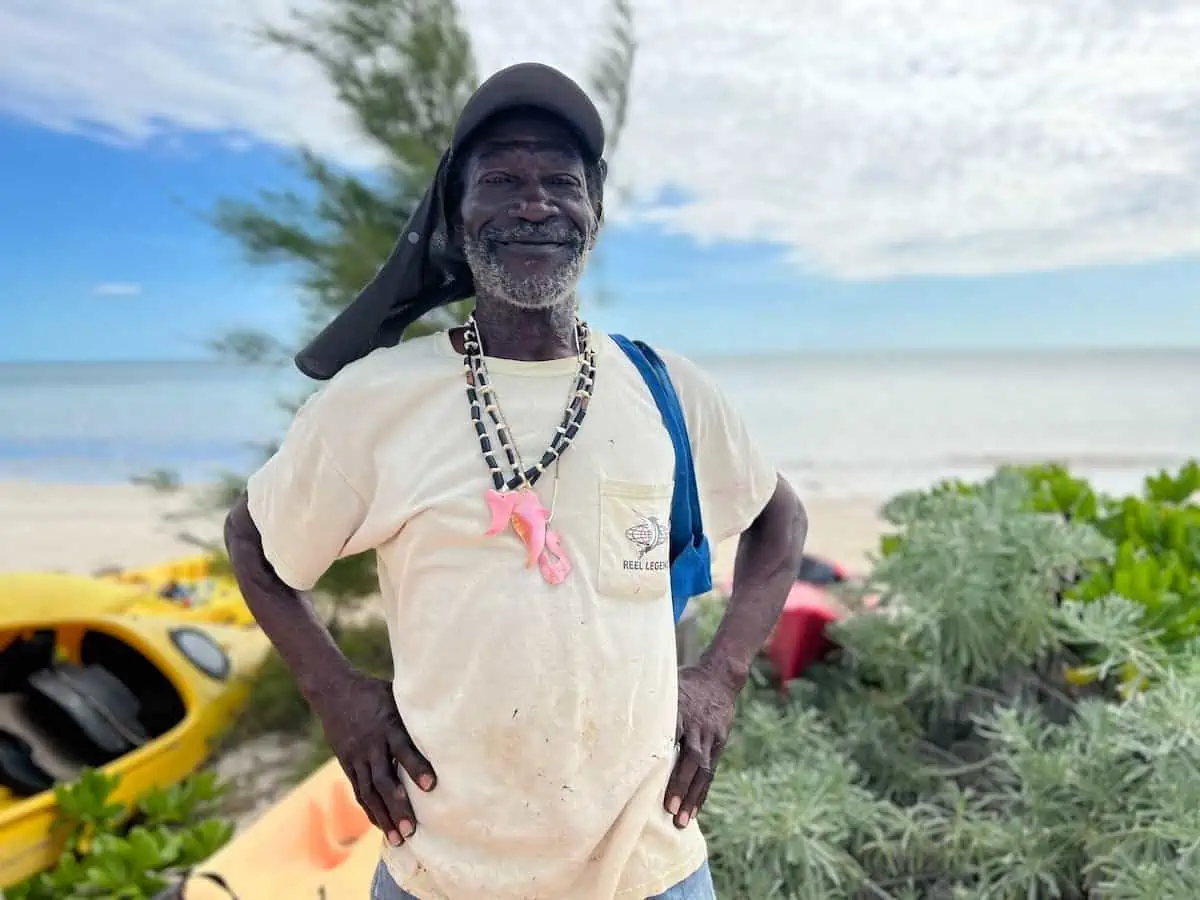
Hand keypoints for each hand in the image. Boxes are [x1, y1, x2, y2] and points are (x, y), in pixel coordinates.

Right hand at [312, 673, 436, 845]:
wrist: (334, 691)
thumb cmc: (376, 692)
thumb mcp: (397, 695)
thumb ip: (417, 712)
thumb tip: (451, 716)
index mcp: (388, 724)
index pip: (403, 748)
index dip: (417, 767)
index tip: (432, 786)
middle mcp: (372, 744)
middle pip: (384, 779)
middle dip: (398, 806)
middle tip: (412, 830)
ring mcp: (357, 756)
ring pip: (370, 791)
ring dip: (384, 816)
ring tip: (398, 839)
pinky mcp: (348, 764)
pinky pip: (359, 790)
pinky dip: (370, 809)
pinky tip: (382, 825)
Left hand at [664, 664, 738, 827]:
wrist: (720, 677)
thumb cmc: (684, 682)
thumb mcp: (667, 685)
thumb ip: (648, 702)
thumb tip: (613, 710)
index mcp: (681, 708)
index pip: (670, 734)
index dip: (662, 754)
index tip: (649, 775)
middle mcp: (698, 725)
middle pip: (690, 758)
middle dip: (679, 784)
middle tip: (669, 809)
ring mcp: (710, 735)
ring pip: (703, 770)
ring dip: (692, 796)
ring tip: (682, 821)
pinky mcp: (719, 743)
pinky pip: (711, 771)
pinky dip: (701, 792)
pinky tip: (694, 810)